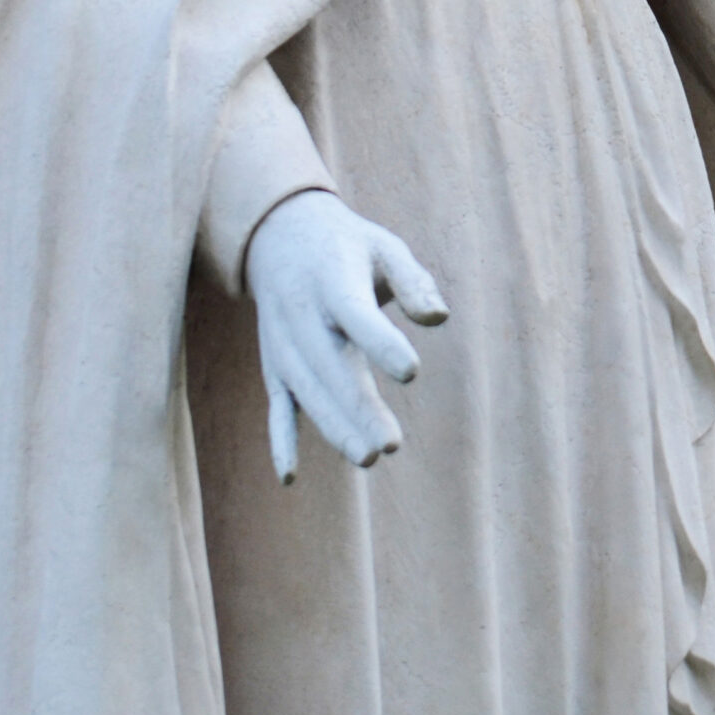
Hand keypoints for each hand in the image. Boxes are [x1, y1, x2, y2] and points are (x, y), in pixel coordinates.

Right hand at [245, 189, 446, 481]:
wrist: (278, 237)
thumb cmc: (347, 247)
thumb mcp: (383, 246)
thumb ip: (413, 281)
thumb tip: (439, 318)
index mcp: (333, 281)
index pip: (356, 315)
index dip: (381, 343)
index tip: (412, 371)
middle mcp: (303, 317)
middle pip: (331, 368)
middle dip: (358, 408)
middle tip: (390, 444)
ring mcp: (284, 346)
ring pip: (307, 394)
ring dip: (334, 428)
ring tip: (369, 458)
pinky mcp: (274, 367)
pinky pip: (276, 407)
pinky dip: (280, 440)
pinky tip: (290, 477)